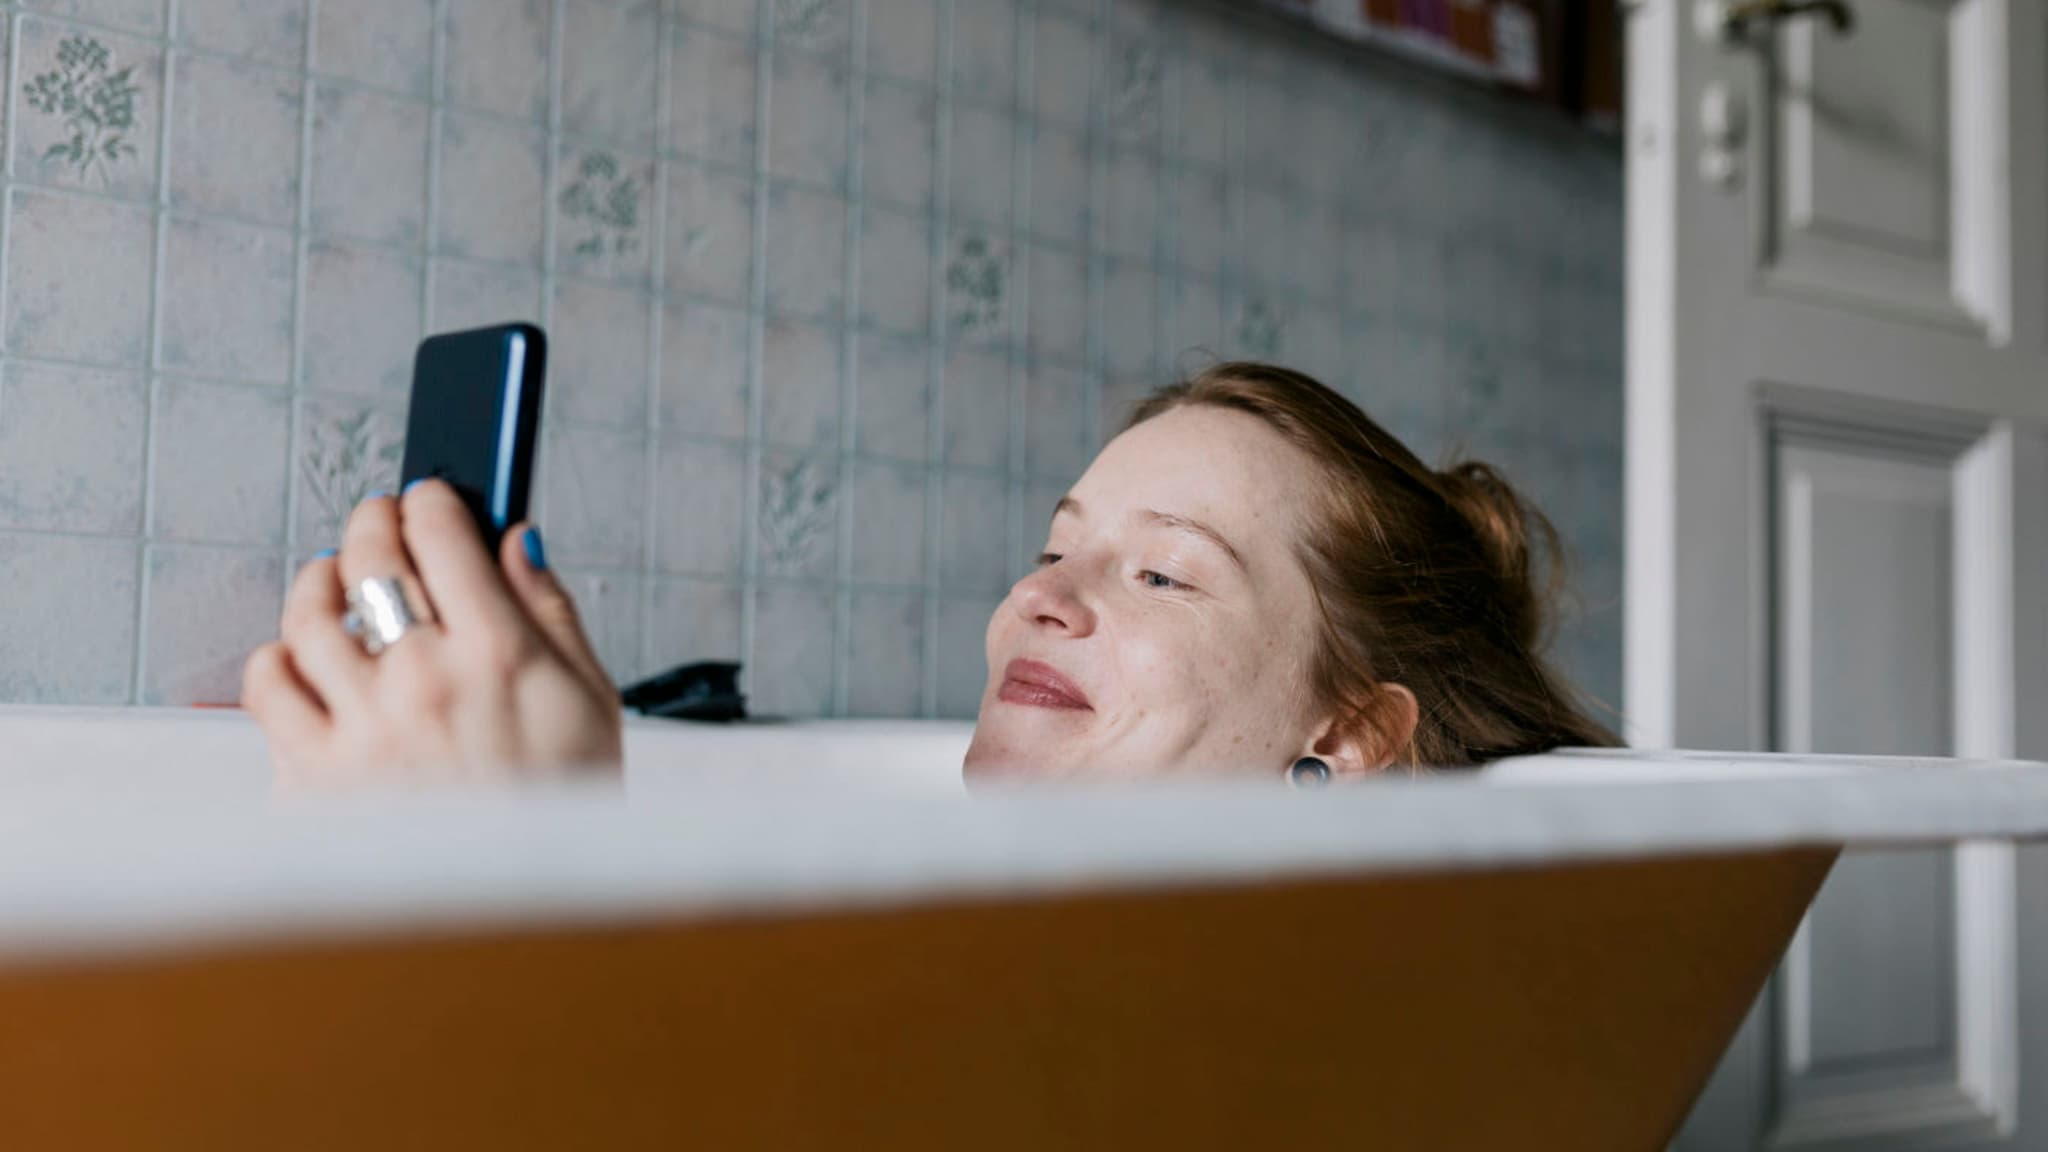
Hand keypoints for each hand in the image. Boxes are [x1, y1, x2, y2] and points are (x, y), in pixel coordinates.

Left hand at [243, 480, 623, 785]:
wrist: (524, 917)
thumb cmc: (562, 808)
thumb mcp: (590, 701)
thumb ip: (551, 612)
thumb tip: (516, 540)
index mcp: (498, 655)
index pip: (443, 535)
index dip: (431, 500)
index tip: (429, 498)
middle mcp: (422, 682)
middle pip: (367, 559)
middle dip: (371, 522)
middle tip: (378, 520)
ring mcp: (360, 729)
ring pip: (306, 616)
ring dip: (318, 581)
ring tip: (332, 581)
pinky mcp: (312, 775)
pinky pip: (265, 687)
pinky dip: (278, 660)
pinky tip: (306, 662)